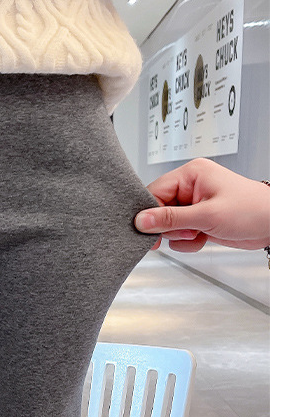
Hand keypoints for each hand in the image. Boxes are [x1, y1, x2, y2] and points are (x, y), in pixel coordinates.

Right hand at [134, 158, 269, 252]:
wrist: (275, 225)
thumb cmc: (252, 210)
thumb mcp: (207, 215)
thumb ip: (171, 219)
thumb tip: (142, 220)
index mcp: (191, 174)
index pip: (154, 192)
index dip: (149, 214)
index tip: (148, 232)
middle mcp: (190, 187)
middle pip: (158, 210)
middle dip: (169, 227)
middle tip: (185, 233)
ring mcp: (194, 204)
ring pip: (168, 225)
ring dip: (180, 236)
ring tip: (199, 234)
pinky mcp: (198, 219)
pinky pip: (179, 234)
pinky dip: (188, 241)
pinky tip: (203, 238)